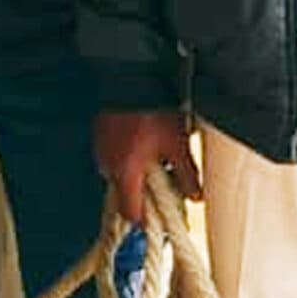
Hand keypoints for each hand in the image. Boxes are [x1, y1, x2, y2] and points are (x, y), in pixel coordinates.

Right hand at [93, 109, 199, 228]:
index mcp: (125, 172)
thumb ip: (186, 174)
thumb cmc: (152, 109)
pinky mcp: (100, 135)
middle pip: (125, 194)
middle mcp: (108, 164)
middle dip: (144, 194)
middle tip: (165, 181)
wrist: (131, 77)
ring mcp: (101, 149)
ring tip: (157, 157)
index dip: (146, 221)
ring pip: (120, 175)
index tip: (161, 218)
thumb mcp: (177, 143)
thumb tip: (195, 196)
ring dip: (137, 174)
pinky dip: (128, 158)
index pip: (130, 213)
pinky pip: (114, 157)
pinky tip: (144, 143)